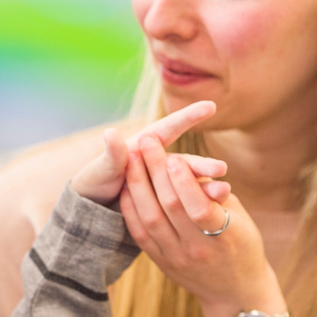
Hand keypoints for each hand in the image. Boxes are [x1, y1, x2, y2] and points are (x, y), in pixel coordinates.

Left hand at [72, 101, 229, 206]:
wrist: (93, 210)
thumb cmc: (95, 183)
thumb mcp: (101, 170)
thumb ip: (112, 155)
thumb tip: (111, 133)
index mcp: (144, 148)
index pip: (168, 129)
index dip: (187, 117)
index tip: (210, 106)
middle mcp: (159, 164)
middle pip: (185, 162)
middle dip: (203, 165)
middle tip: (221, 169)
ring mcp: (165, 183)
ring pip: (189, 184)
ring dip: (206, 187)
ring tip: (224, 193)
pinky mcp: (168, 203)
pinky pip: (185, 204)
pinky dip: (200, 205)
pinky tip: (216, 208)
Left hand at [120, 133, 284, 316]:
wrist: (235, 293)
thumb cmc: (242, 245)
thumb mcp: (240, 218)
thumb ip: (216, 194)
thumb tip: (195, 166)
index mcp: (224, 236)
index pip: (198, 206)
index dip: (184, 181)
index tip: (173, 156)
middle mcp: (197, 249)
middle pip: (169, 206)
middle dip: (155, 170)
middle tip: (145, 141)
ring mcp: (177, 258)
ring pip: (150, 218)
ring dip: (138, 185)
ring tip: (130, 158)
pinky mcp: (161, 263)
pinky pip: (140, 234)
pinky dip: (131, 209)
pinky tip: (126, 187)